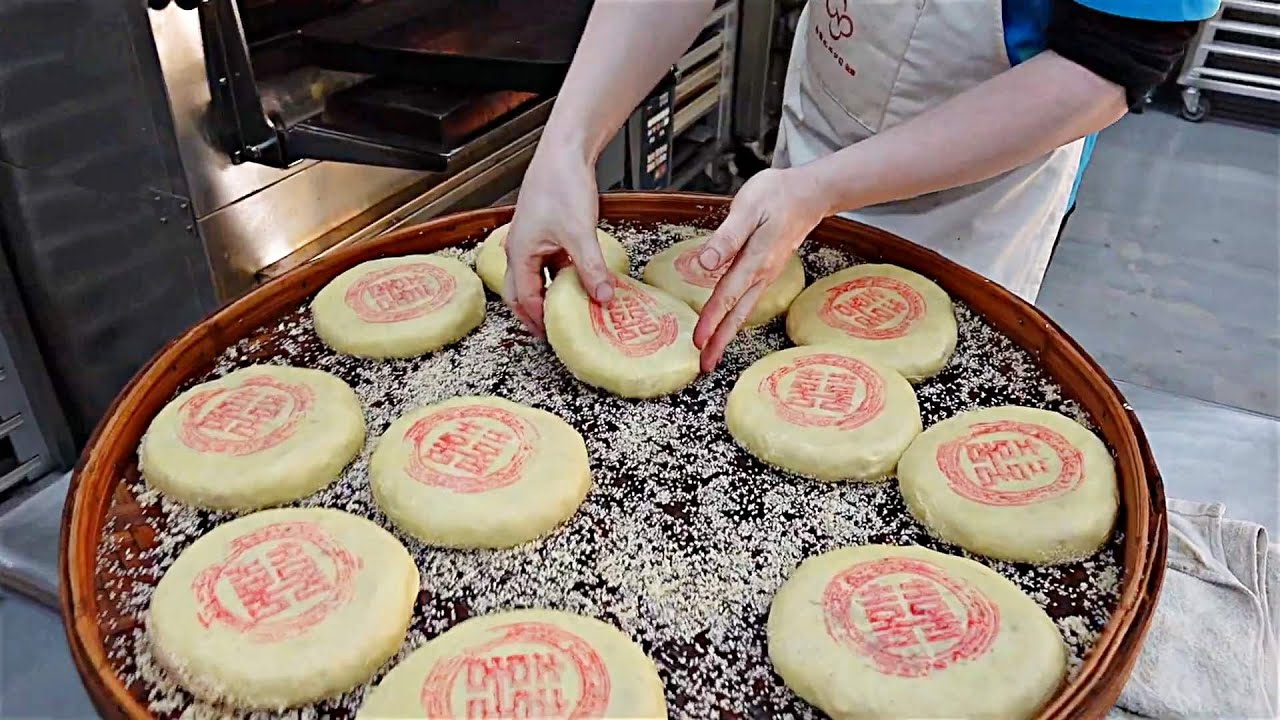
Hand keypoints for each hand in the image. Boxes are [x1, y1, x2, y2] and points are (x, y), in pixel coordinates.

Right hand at [502, 150, 614, 335]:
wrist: (565, 151)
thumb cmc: (561, 184)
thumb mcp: (579, 233)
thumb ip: (591, 269)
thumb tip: (603, 297)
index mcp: (519, 253)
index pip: (525, 299)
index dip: (540, 321)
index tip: (555, 338)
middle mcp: (519, 248)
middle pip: (521, 293)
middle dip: (535, 315)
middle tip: (553, 333)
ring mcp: (531, 239)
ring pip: (537, 277)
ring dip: (550, 295)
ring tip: (568, 311)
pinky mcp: (545, 231)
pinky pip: (548, 263)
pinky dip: (560, 277)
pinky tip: (579, 281)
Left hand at [693, 168, 829, 370]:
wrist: (810, 194)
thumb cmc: (778, 196)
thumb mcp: (748, 208)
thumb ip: (726, 238)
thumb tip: (704, 262)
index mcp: (754, 261)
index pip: (726, 297)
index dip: (710, 320)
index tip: (697, 342)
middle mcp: (762, 274)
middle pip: (737, 314)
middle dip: (720, 341)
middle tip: (705, 365)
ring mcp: (766, 274)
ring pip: (744, 310)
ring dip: (728, 332)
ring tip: (713, 351)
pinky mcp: (767, 270)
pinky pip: (748, 299)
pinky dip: (736, 316)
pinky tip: (729, 322)